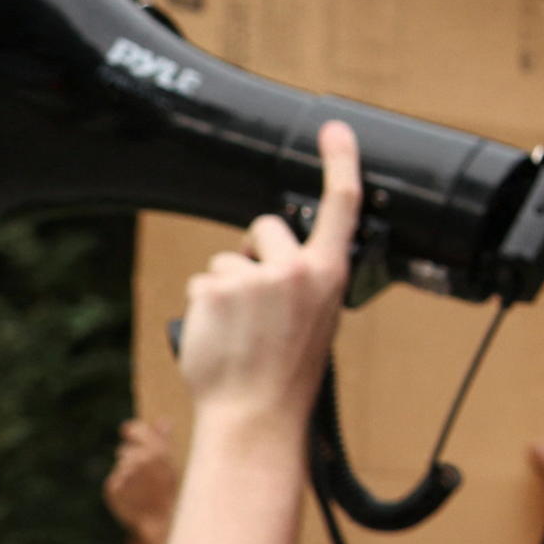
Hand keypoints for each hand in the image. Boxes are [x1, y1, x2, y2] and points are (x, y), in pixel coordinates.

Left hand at [102, 418, 179, 543]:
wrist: (162, 521)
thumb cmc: (171, 491)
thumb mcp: (172, 464)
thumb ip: (163, 440)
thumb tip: (163, 420)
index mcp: (156, 451)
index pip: (135, 429)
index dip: (132, 430)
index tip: (129, 431)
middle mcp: (138, 460)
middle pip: (125, 451)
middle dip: (132, 459)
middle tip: (143, 473)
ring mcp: (124, 474)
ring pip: (121, 467)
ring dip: (128, 474)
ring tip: (142, 488)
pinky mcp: (112, 488)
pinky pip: (114, 481)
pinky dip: (121, 487)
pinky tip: (133, 495)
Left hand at [172, 123, 359, 423]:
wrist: (255, 413)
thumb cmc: (286, 374)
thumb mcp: (316, 320)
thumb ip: (304, 282)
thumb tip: (275, 257)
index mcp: (329, 275)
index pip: (341, 207)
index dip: (340, 162)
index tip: (335, 130)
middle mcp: (296, 269)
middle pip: (264, 228)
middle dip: (252, 253)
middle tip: (256, 301)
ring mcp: (254, 277)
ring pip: (226, 261)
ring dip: (224, 289)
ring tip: (237, 332)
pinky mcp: (215, 288)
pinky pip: (201, 283)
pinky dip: (203, 307)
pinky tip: (216, 336)